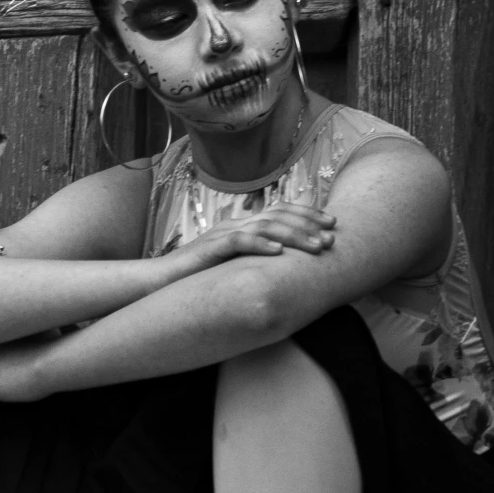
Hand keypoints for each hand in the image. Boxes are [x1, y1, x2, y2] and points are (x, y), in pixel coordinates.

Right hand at [156, 201, 337, 282]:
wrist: (161, 282)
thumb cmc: (199, 277)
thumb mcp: (235, 266)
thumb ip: (257, 260)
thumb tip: (288, 267)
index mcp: (242, 225)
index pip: (280, 210)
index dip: (307, 214)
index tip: (332, 224)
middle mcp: (235, 224)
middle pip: (278, 215)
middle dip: (308, 224)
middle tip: (332, 236)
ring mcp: (222, 235)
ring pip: (264, 226)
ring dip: (294, 236)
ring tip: (316, 247)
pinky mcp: (210, 249)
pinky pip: (238, 242)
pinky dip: (260, 245)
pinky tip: (278, 253)